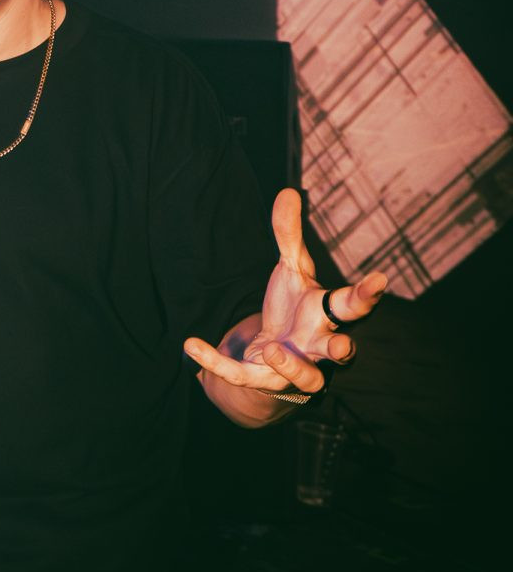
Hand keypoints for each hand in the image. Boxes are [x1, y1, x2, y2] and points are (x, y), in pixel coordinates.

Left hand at [183, 187, 387, 398]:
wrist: (273, 356)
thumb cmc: (294, 309)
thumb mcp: (290, 270)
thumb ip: (288, 236)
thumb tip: (288, 191)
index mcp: (328, 315)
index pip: (352, 305)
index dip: (367, 294)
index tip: (380, 278)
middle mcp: (320, 347)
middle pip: (340, 352)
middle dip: (342, 349)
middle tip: (342, 345)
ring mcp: (296, 369)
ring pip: (306, 379)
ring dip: (292, 366)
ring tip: (272, 348)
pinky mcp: (265, 380)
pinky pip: (242, 376)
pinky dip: (216, 362)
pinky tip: (192, 345)